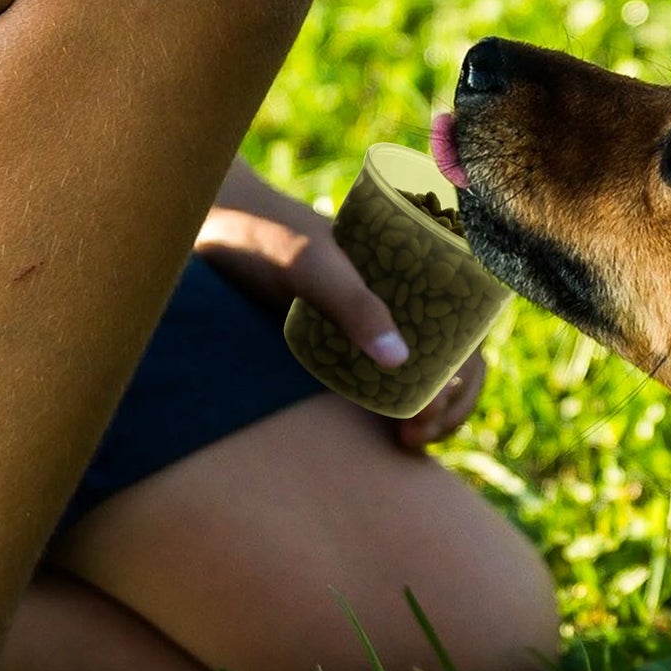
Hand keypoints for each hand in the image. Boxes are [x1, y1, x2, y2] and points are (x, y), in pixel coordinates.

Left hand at [196, 164, 483, 446]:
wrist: (205, 227)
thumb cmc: (261, 235)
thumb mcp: (310, 264)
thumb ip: (350, 302)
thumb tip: (400, 359)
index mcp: (412, 271)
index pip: (465, 332)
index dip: (463, 380)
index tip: (432, 412)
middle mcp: (397, 297)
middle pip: (450, 360)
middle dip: (447, 406)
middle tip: (413, 440)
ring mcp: (366, 320)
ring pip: (421, 374)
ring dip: (427, 413)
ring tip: (406, 443)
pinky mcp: (333, 338)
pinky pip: (380, 378)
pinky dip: (396, 407)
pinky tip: (388, 434)